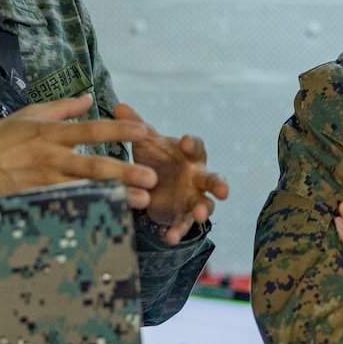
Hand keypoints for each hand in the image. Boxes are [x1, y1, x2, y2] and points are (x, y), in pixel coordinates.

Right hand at [0, 95, 158, 205]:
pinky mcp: (38, 200)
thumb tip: (88, 97)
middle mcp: (50, 157)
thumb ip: (61, 107)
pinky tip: (111, 215)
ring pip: (86, 189)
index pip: (90, 129)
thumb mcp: (27, 115)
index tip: (143, 131)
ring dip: (115, 195)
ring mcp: (44, 182)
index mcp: (49, 132)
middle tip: (151, 177)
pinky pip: (69, 205)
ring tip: (140, 201)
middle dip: (124, 171)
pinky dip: (91, 210)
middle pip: (93, 165)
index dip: (117, 130)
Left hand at [117, 103, 228, 243]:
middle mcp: (197, 176)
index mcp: (189, 155)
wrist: (154, 185)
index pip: (197, 146)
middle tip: (224, 190)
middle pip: (213, 179)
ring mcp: (193, 197)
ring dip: (203, 209)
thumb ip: (136, 126)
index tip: (187, 142)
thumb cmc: (157, 158)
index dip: (193, 144)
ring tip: (199, 214)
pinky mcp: (183, 215)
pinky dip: (178, 231)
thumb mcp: (146, 143)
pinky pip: (184, 224)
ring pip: (205, 204)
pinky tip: (170, 237)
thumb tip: (119, 106)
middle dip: (219, 184)